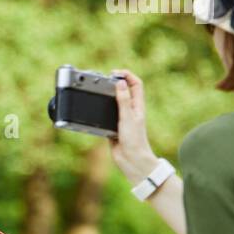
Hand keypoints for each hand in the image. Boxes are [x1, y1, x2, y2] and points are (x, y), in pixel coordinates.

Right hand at [108, 68, 159, 183]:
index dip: (127, 76)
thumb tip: (120, 83)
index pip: (136, 84)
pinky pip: (107, 114)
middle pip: (126, 90)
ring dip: (109, 95)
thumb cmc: (134, 140)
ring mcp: (122, 118)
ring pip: (115, 102)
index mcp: (137, 105)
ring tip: (100, 90)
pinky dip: (102, 109)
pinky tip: (96, 109)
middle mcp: (131, 110)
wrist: (131, 160)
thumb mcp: (127, 117)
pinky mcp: (114, 127)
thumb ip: (123, 100)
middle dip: (117, 82)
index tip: (115, 74)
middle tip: (105, 79)